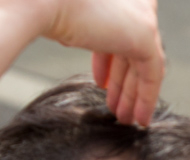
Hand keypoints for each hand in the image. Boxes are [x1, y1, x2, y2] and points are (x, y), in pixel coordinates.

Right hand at [37, 0, 165, 124]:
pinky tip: (138, 118)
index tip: (102, 83)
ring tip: (123, 117)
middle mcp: (133, 0)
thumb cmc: (38, 6)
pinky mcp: (145, 35)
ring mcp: (141, 15)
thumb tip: (68, 37)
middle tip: (116, 107)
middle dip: (123, 82)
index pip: (116, 30)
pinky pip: (152, 73)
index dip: (109, 60)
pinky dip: (146, 98)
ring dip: (132, 94)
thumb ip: (78, 26)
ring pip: (143, 64)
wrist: (37, 1)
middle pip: (131, 49)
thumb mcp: (64, 17)